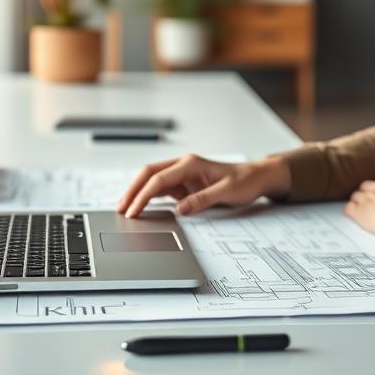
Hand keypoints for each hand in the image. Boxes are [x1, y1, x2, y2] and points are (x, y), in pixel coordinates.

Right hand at [117, 154, 291, 217]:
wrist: (254, 177)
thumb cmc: (243, 181)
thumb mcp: (227, 192)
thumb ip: (202, 200)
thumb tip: (180, 209)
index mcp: (190, 164)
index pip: (159, 179)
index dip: (143, 195)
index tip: (133, 211)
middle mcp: (183, 165)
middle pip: (148, 174)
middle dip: (132, 190)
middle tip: (120, 209)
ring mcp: (182, 174)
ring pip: (152, 180)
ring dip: (138, 193)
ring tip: (125, 210)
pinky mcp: (183, 183)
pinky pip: (160, 188)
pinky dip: (148, 196)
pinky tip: (141, 207)